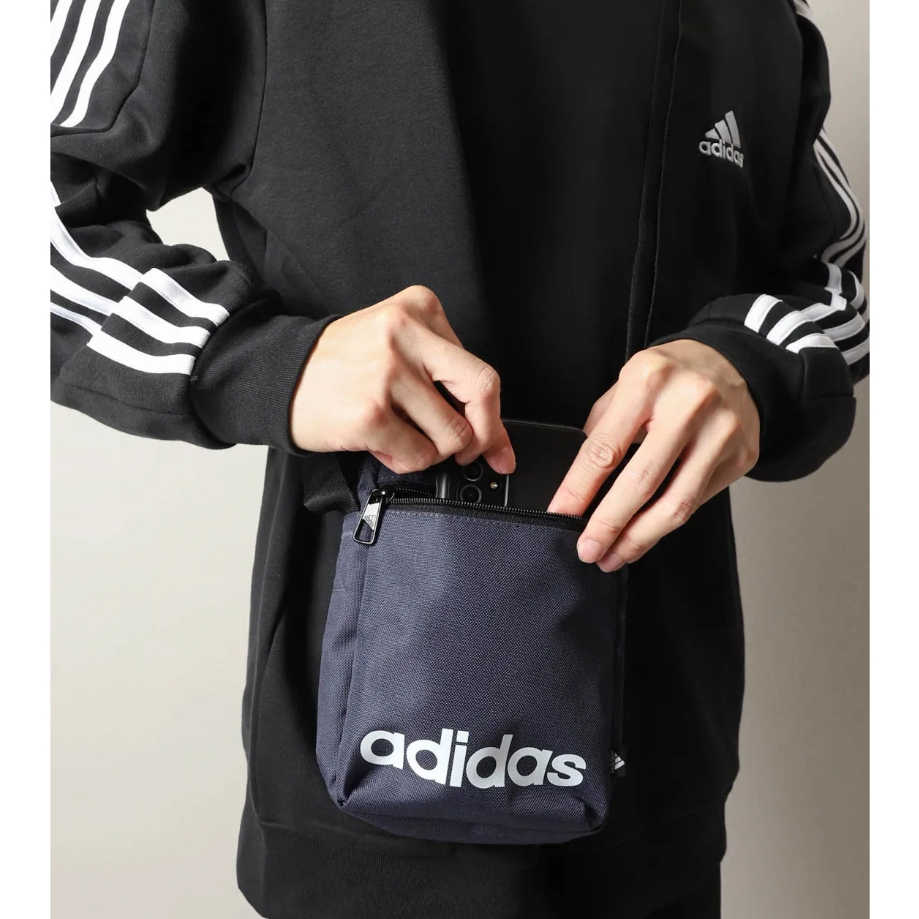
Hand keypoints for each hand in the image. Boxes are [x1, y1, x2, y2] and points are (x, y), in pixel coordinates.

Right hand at [290, 285, 514, 474]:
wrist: (278, 375)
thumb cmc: (342, 365)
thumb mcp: (400, 352)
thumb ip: (449, 385)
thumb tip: (501, 446)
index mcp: (419, 309)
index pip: (480, 370)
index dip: (491, 415)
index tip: (494, 442)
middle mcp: (405, 333)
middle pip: (482, 391)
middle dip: (483, 434)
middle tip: (467, 451)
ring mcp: (387, 372)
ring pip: (451, 434)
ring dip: (431, 451)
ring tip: (401, 437)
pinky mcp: (370, 412)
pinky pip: (418, 455)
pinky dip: (405, 461)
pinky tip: (382, 444)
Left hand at [548, 340, 759, 570]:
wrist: (736, 363)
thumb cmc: (672, 375)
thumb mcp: (627, 382)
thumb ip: (603, 428)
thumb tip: (579, 485)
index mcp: (648, 381)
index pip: (604, 449)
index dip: (578, 490)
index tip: (560, 515)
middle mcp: (688, 406)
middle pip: (641, 484)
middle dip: (608, 525)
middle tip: (588, 550)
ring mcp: (720, 433)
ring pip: (675, 505)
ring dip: (638, 538)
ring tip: (614, 555)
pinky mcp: (740, 457)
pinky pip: (696, 503)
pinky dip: (664, 525)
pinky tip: (645, 535)